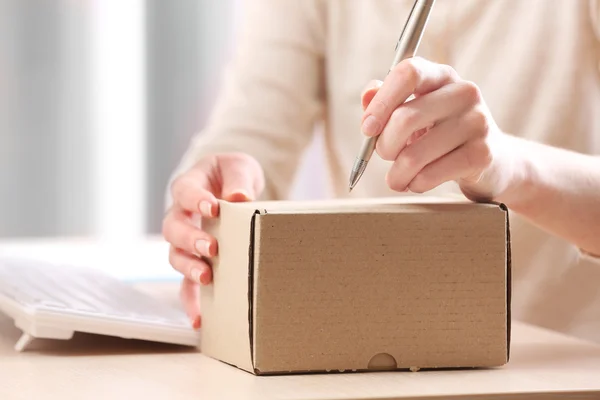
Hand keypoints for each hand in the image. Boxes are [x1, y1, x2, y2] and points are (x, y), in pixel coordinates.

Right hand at [162, 152, 264, 328]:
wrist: (232, 185)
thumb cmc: (232, 174)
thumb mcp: (238, 167)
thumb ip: (238, 178)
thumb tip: (240, 197)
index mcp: (189, 186)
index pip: (184, 191)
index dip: (195, 199)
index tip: (212, 207)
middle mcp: (181, 214)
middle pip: (173, 228)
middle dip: (190, 239)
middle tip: (211, 248)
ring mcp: (185, 240)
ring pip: (175, 256)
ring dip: (189, 268)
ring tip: (206, 278)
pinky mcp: (195, 261)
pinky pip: (186, 283)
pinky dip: (191, 301)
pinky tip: (199, 318)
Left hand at [361, 56, 518, 201]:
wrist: (494, 161)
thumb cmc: (441, 134)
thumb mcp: (415, 112)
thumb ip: (386, 101)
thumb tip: (368, 94)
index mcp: (442, 76)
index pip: (408, 73)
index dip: (381, 102)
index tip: (367, 128)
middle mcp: (464, 92)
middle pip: (405, 118)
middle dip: (384, 146)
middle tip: (385, 157)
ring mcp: (477, 122)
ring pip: (414, 154)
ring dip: (397, 173)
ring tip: (397, 178)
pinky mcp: (482, 154)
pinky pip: (430, 175)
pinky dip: (415, 184)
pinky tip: (416, 183)